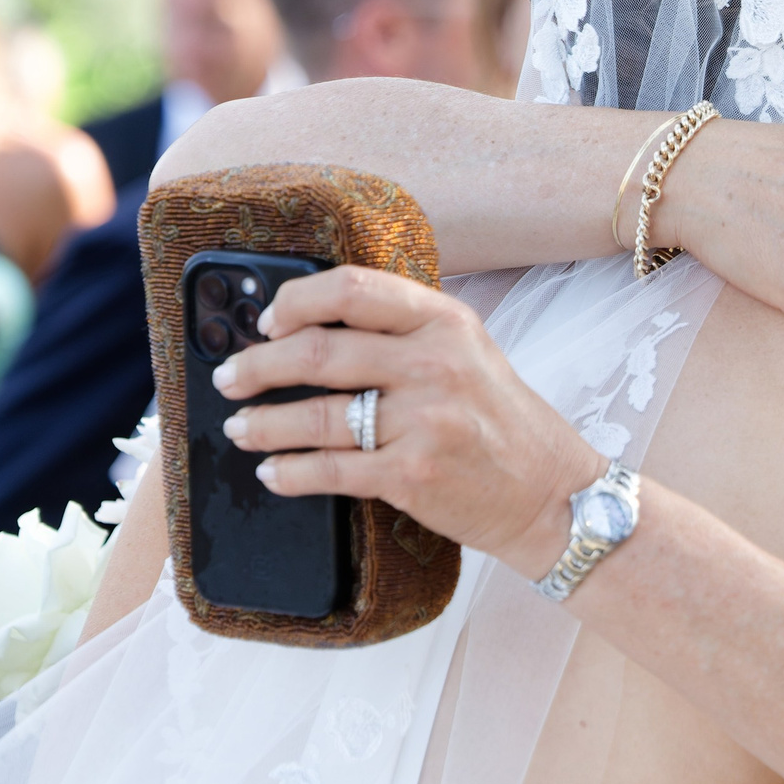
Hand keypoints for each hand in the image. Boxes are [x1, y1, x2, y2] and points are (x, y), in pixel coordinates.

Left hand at [212, 267, 601, 578]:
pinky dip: (289, 473)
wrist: (553, 493)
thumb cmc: (502, 423)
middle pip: (318, 351)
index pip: (353, 289)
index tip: (267, 322)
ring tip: (240, 429)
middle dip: (257, 366)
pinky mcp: (412, 475)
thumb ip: (404, 335)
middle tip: (230, 377)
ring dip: (262, 424)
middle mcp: (436, 364)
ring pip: (314, 415)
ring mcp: (425, 421)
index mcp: (447, 323)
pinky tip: (273, 472)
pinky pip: (329, 469)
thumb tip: (313, 328)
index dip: (296, 301)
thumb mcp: (468, 355)